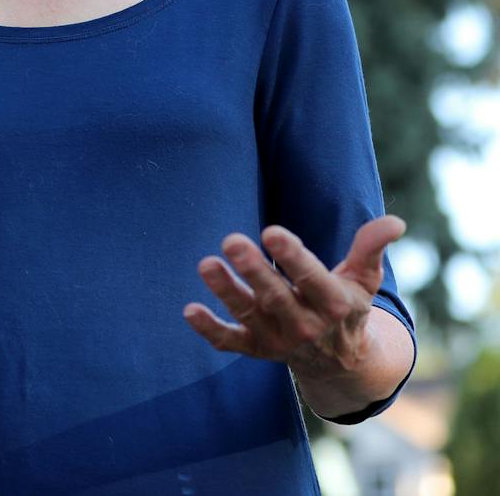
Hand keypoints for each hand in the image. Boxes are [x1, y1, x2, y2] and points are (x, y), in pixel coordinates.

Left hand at [182, 214, 406, 381]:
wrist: (340, 363)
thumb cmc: (347, 305)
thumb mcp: (363, 279)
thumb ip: (371, 248)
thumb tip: (395, 222)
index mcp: (334, 305)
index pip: (313, 279)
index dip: (293, 257)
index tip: (271, 231)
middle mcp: (306, 325)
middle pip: (276, 297)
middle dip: (254, 270)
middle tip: (231, 240)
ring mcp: (279, 340)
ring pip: (249, 315)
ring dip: (226, 291)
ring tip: (206, 264)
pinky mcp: (256, 349)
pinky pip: (231, 342)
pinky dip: (211, 330)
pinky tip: (190, 310)